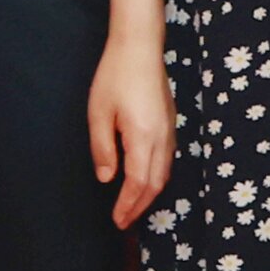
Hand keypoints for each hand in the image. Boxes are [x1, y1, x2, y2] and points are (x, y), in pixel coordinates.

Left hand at [89, 32, 175, 229]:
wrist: (140, 48)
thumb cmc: (114, 77)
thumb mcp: (99, 113)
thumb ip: (103, 149)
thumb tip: (108, 179)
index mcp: (143, 136)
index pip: (138, 182)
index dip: (128, 205)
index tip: (117, 221)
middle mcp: (162, 138)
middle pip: (156, 183)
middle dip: (139, 206)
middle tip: (123, 223)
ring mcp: (170, 130)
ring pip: (165, 173)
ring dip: (150, 194)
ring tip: (132, 208)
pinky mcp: (170, 124)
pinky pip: (167, 160)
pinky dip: (157, 178)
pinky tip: (145, 181)